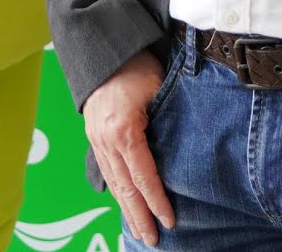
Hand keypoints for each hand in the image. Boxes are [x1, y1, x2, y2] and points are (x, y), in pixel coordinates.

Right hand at [82, 49, 175, 244]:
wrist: (104, 50)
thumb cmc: (135, 64)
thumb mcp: (158, 87)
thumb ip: (170, 117)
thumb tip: (187, 144)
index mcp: (123, 130)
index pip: (143, 176)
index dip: (157, 200)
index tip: (170, 220)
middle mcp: (106, 140)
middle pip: (125, 188)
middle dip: (140, 216)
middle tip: (153, 240)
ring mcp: (97, 140)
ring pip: (114, 184)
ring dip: (126, 210)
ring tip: (139, 232)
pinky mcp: (94, 137)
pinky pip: (107, 172)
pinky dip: (117, 192)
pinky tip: (124, 205)